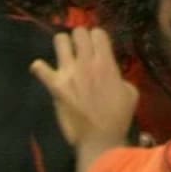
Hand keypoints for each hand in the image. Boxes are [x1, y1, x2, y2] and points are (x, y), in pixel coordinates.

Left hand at [31, 27, 137, 146]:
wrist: (100, 139)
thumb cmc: (118, 117)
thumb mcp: (130, 92)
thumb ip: (119, 76)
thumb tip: (111, 72)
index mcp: (106, 62)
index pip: (98, 33)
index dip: (97, 37)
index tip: (97, 45)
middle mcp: (86, 62)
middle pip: (79, 32)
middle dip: (80, 37)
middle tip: (81, 48)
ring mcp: (68, 73)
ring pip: (60, 41)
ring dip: (63, 45)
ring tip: (65, 54)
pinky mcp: (55, 86)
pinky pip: (40, 68)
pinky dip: (40, 68)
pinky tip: (43, 71)